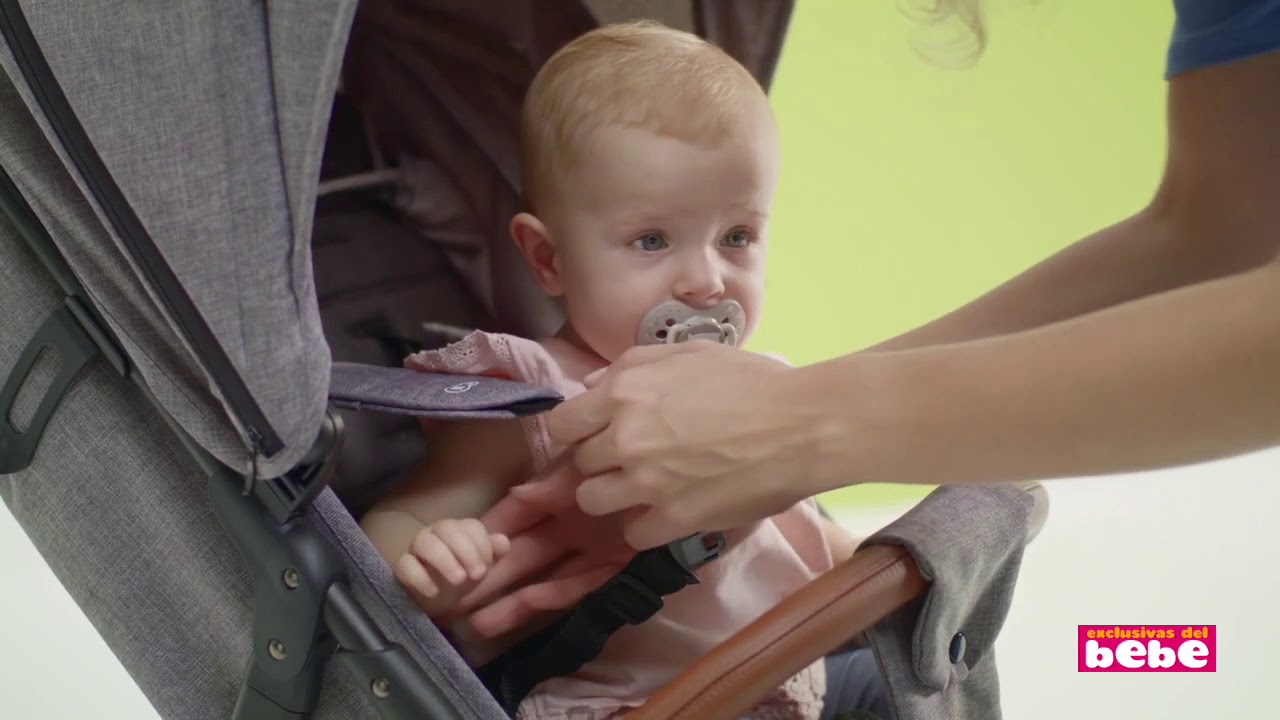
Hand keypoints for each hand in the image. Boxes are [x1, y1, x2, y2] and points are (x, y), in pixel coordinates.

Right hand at [395, 518, 511, 616]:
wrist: (432, 593)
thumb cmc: (460, 574)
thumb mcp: (479, 566)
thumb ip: (492, 552)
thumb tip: (503, 542)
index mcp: (458, 530)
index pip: (470, 526)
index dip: (481, 544)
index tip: (486, 566)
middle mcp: (436, 534)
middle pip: (447, 529)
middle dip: (466, 551)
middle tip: (478, 575)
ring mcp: (416, 549)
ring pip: (425, 543)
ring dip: (444, 560)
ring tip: (459, 580)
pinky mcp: (402, 567)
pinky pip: (405, 565)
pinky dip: (419, 577)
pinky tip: (433, 591)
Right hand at [450, 455, 636, 637]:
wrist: (705, 470)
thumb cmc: (652, 449)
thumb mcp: (598, 456)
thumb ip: (561, 477)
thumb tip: (521, 493)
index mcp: (567, 487)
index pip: (518, 510)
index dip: (489, 529)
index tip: (455, 545)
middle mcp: (576, 519)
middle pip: (525, 551)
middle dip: (490, 575)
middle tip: (450, 600)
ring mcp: (595, 546)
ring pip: (546, 575)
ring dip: (512, 597)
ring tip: (475, 622)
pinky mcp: (618, 567)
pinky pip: (580, 585)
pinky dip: (551, 597)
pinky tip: (523, 606)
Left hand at [551, 341, 828, 549]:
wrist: (803, 425)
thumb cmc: (752, 381)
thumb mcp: (688, 354)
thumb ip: (632, 366)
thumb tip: (591, 386)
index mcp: (625, 392)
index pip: (561, 423)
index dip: (576, 430)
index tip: (594, 433)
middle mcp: (626, 438)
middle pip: (579, 464)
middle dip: (599, 461)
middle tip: (631, 458)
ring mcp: (648, 482)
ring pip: (593, 502)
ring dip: (612, 496)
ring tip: (642, 488)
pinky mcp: (674, 518)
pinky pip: (634, 533)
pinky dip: (645, 525)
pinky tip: (667, 510)